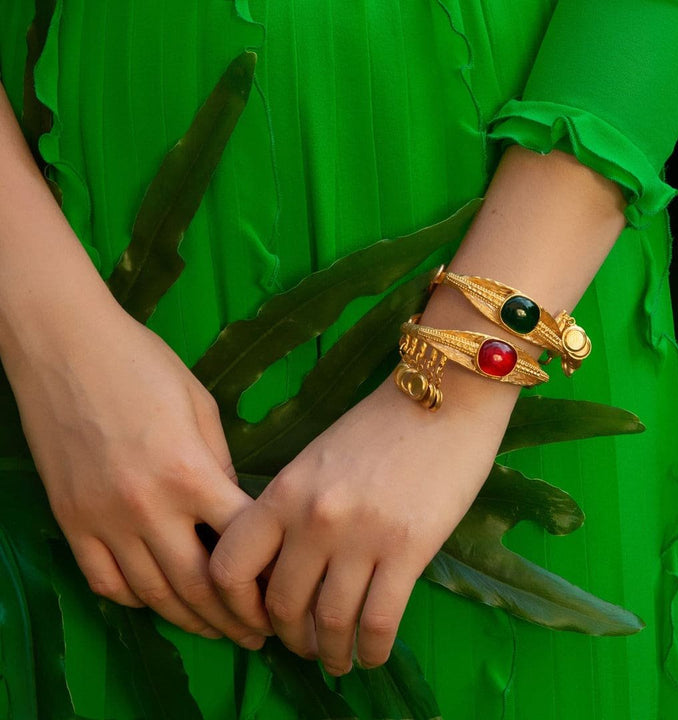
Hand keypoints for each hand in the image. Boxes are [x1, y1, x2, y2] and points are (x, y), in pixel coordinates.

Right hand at [5, 301, 264, 647]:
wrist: (67, 348)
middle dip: (234, 617)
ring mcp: (103, 520)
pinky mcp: (70, 522)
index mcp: (190, 473)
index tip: (284, 585)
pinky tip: (157, 601)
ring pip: (152, 593)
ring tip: (216, 630)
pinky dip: (135, 599)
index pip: (241, 542)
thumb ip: (219, 463)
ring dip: (189, 619)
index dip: (267, 572)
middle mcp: (147, 508)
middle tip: (258, 634)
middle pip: (199, 584)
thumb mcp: (201, 406)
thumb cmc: (143, 366)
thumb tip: (231, 505)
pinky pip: (104, 581)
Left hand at [209, 373, 519, 672]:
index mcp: (284, 490)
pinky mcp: (408, 548)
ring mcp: (360, 535)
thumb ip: (293, 507)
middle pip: (282, 604)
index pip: (230, 564)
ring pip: (330, 621)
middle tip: (304, 644)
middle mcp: (313, 517)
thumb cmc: (379, 425)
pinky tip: (372, 654)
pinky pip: (379, 621)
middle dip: (290, 637)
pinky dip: (371, 650)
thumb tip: (284, 566)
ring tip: (337, 659)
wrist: (442, 397)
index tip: (254, 618)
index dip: (234, 606)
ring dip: (330, 653)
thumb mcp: (317, 458)